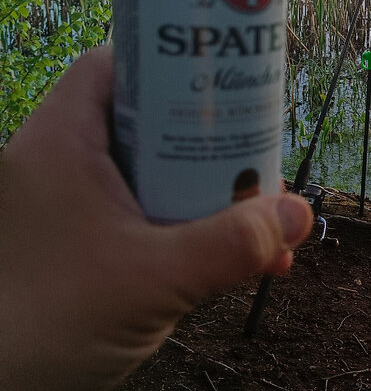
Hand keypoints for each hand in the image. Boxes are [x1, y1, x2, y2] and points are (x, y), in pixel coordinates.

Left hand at [0, 47, 311, 390]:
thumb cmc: (52, 323)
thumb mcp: (158, 278)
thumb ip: (233, 244)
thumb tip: (299, 214)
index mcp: (61, 142)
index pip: (115, 67)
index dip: (172, 68)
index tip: (226, 88)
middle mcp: (56, 165)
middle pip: (145, 126)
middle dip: (211, 150)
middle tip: (260, 168)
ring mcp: (63, 210)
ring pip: (149, 180)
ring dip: (206, 201)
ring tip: (261, 228)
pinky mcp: (72, 250)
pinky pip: (138, 222)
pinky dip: (182, 235)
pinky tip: (233, 267)